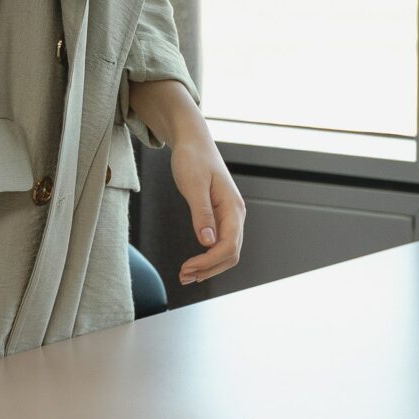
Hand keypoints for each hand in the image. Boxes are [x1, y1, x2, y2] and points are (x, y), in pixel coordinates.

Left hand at [168, 134, 245, 288]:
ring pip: (227, 252)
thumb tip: (207, 242)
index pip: (228, 246)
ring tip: (185, 275)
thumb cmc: (193, 159)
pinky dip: (208, 257)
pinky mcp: (221, 216)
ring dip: (208, 267)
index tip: (186, 269)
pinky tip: (193, 263)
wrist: (193, 142)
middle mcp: (236, 214)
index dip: (208, 262)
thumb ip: (201, 213)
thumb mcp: (194, 185)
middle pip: (231, 254)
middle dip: (209, 269)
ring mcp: (230, 216)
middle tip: (182, 276)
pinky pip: (220, 243)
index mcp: (233, 207)